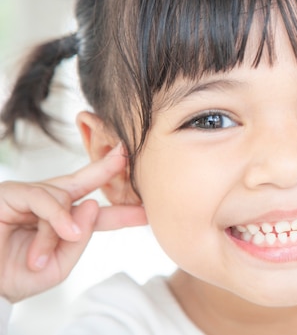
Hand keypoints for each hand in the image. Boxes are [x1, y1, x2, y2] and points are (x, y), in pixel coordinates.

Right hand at [0, 144, 147, 302]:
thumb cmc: (14, 277)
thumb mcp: (57, 266)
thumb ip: (79, 240)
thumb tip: (93, 204)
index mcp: (61, 223)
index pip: (95, 214)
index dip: (121, 213)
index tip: (146, 212)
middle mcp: (47, 205)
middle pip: (81, 182)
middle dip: (105, 169)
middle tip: (126, 156)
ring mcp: (29, 196)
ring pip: (62, 199)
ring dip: (58, 230)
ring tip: (41, 258)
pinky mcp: (11, 193)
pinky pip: (43, 198)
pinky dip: (56, 217)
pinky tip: (64, 231)